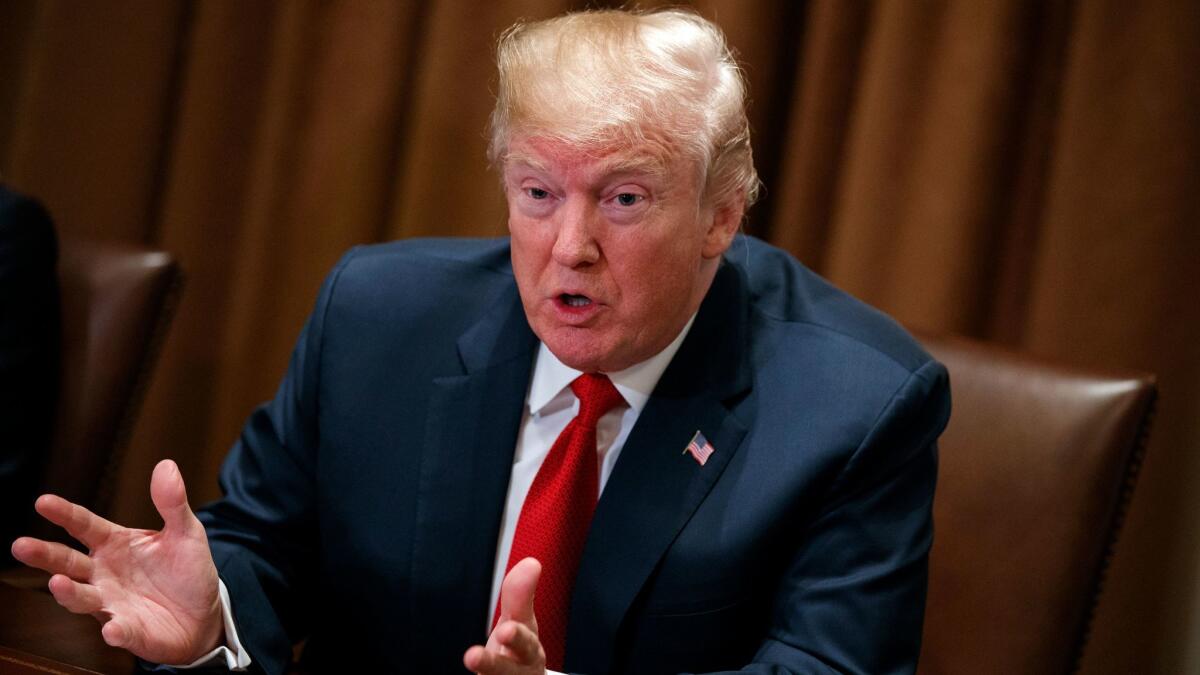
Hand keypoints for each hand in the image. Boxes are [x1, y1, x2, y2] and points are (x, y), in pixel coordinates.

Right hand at [10, 459, 222, 663]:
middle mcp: (104, 573)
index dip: (65, 513)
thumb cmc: (187, 572)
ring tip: (57, 583)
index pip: (84, 525)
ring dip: (68, 592)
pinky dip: (114, 630)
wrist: (203, 616)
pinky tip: (112, 629)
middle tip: (21, 545)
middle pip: (67, 562)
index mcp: (115, 544)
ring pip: (81, 598)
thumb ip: (172, 503)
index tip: (43, 501)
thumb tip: (166, 465)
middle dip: (44, 555)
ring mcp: (111, 603)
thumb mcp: (185, 533)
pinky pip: (117, 631)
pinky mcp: (127, 630)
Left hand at [463, 557, 545, 674]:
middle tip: (475, 656)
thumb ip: (519, 596)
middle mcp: (520, 673)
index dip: (517, 638)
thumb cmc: (519, 651)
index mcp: (528, 652)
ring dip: (485, 673)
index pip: (525, 644)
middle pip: (509, 672)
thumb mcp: (519, 622)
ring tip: (468, 659)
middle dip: (495, 665)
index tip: (505, 630)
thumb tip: (532, 563)